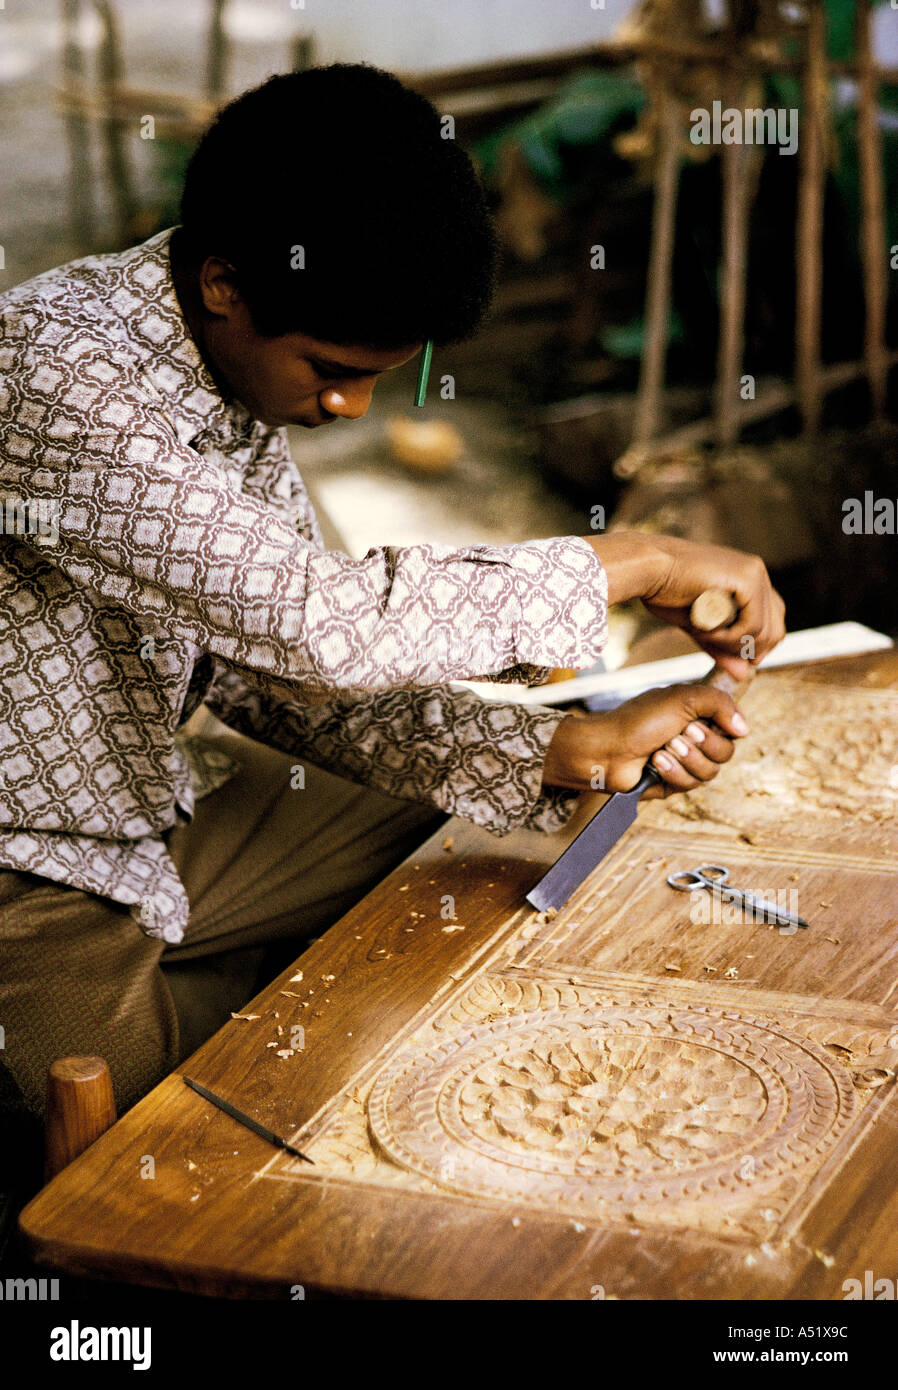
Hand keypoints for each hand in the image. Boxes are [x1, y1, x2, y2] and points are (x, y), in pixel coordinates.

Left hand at [541, 683, 748, 798]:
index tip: (701, 723)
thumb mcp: (683, 698)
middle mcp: (694, 741)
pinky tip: (655, 763)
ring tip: (662, 748)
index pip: (733, 730)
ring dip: (686, 759)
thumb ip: (720, 704)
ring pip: (710, 773)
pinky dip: (673, 771)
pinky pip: (690, 785)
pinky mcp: (673, 784)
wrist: (606, 748)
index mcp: (698, 717)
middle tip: (679, 734)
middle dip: (702, 745)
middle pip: (726, 754)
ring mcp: (684, 764)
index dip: (724, 730)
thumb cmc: (638, 719)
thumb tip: (744, 728)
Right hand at [585, 532, 785, 679]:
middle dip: (748, 649)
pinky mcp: (747, 579)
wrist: (647, 570)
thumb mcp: (701, 627)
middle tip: (717, 648)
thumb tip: (744, 676)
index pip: (773, 621)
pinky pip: (751, 624)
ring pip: (764, 630)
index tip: (736, 659)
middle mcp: (757, 572)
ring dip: (733, 643)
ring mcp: (755, 574)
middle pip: (776, 628)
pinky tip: (704, 628)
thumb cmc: (666, 593)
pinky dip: (728, 636)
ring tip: (703, 634)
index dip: (758, 646)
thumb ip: (723, 647)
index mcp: (749, 578)